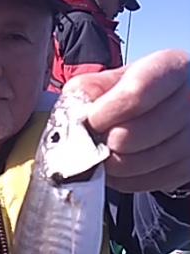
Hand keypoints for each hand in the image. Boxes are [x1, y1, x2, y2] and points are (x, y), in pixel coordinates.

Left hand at [63, 49, 188, 191]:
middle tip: (94, 136)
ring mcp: (188, 140)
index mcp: (172, 69)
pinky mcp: (182, 170)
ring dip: (107, 161)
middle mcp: (188, 104)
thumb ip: (92, 87)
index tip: (91, 119)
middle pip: (130, 136)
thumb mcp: (119, 77)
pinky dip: (119, 178)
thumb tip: (75, 109)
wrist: (174, 109)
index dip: (105, 112)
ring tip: (103, 148)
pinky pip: (137, 183)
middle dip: (102, 141)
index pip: (136, 93)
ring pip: (131, 164)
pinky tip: (117, 161)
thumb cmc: (143, 90)